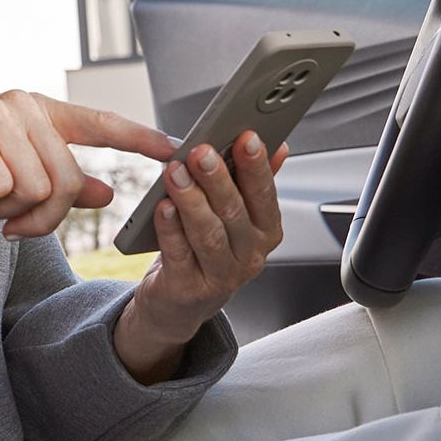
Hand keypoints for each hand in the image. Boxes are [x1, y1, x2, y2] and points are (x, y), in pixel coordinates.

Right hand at [0, 90, 177, 237]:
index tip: (175, 150)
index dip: (140, 138)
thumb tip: (107, 193)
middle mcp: (24, 105)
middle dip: (43, 217)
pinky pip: (4, 188)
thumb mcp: (19, 177)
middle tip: (13, 225)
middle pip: (67, 180)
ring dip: (10, 211)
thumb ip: (64, 184)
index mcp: (43, 112)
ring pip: (37, 189)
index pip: (100, 123)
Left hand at [113, 129, 289, 381]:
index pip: (265, 195)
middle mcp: (249, 255)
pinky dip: (170, 228)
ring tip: (175, 171)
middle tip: (200, 151)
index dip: (256, 166)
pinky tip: (162, 206)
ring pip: (208, 233)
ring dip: (191, 199)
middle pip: (235, 212)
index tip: (246, 136)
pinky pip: (179, 253)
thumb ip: (254, 182)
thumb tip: (279, 146)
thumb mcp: (236, 217)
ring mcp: (221, 276)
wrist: (179, 303)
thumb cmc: (207, 250)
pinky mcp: (188, 288)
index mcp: (265, 232)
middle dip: (217, 178)